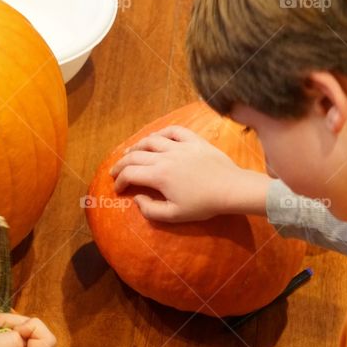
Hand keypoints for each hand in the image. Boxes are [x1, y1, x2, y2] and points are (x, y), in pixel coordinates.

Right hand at [109, 125, 269, 221]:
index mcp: (159, 176)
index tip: (118, 189)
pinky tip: (156, 138)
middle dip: (121, 164)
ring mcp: (179, 146)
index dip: (120, 181)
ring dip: (136, 146)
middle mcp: (165, 157)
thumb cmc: (203, 205)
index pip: (130, 174)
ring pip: (151, 140)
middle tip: (115, 171)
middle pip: (135, 156)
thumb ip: (151, 210)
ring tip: (130, 152)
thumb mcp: (175, 215)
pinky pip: (173, 130)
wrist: (231, 189)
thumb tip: (137, 198)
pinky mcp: (193, 140)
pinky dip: (161, 132)